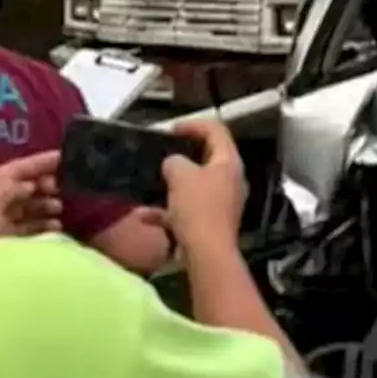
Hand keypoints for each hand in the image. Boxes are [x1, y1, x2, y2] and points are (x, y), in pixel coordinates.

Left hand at [0, 151, 62, 236]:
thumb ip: (14, 188)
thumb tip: (32, 185)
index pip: (21, 168)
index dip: (43, 161)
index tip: (68, 158)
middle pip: (27, 186)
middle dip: (48, 185)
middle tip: (61, 189)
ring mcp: (1, 221)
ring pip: (30, 208)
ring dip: (47, 206)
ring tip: (58, 209)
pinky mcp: (6, 241)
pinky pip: (29, 229)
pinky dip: (44, 226)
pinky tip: (55, 227)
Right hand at [161, 120, 246, 254]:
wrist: (207, 252)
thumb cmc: (198, 208)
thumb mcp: (180, 176)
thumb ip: (175, 162)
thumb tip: (174, 164)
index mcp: (229, 162)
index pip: (216, 131)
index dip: (194, 125)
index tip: (171, 130)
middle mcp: (231, 180)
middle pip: (208, 158)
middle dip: (183, 156)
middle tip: (163, 154)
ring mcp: (223, 202)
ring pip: (196, 186)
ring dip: (174, 185)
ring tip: (153, 183)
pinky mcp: (211, 222)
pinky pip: (187, 210)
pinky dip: (168, 211)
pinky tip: (145, 216)